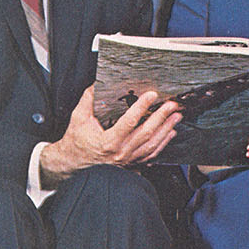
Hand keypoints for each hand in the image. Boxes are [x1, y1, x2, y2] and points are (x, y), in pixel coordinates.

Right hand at [40, 85, 181, 184]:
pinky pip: (151, 154)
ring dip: (166, 129)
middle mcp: (120, 152)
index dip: (141, 107)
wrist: (73, 164)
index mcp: (108, 142)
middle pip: (146, 133)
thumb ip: (86, 101)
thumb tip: (92, 83)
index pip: (129, 121)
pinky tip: (170, 133)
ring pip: (152, 145)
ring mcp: (128, 160)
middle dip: (161, 117)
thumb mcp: (79, 120)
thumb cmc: (76, 143)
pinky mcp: (131, 163)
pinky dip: (163, 143)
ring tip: (176, 117)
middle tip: (172, 105)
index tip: (151, 95)